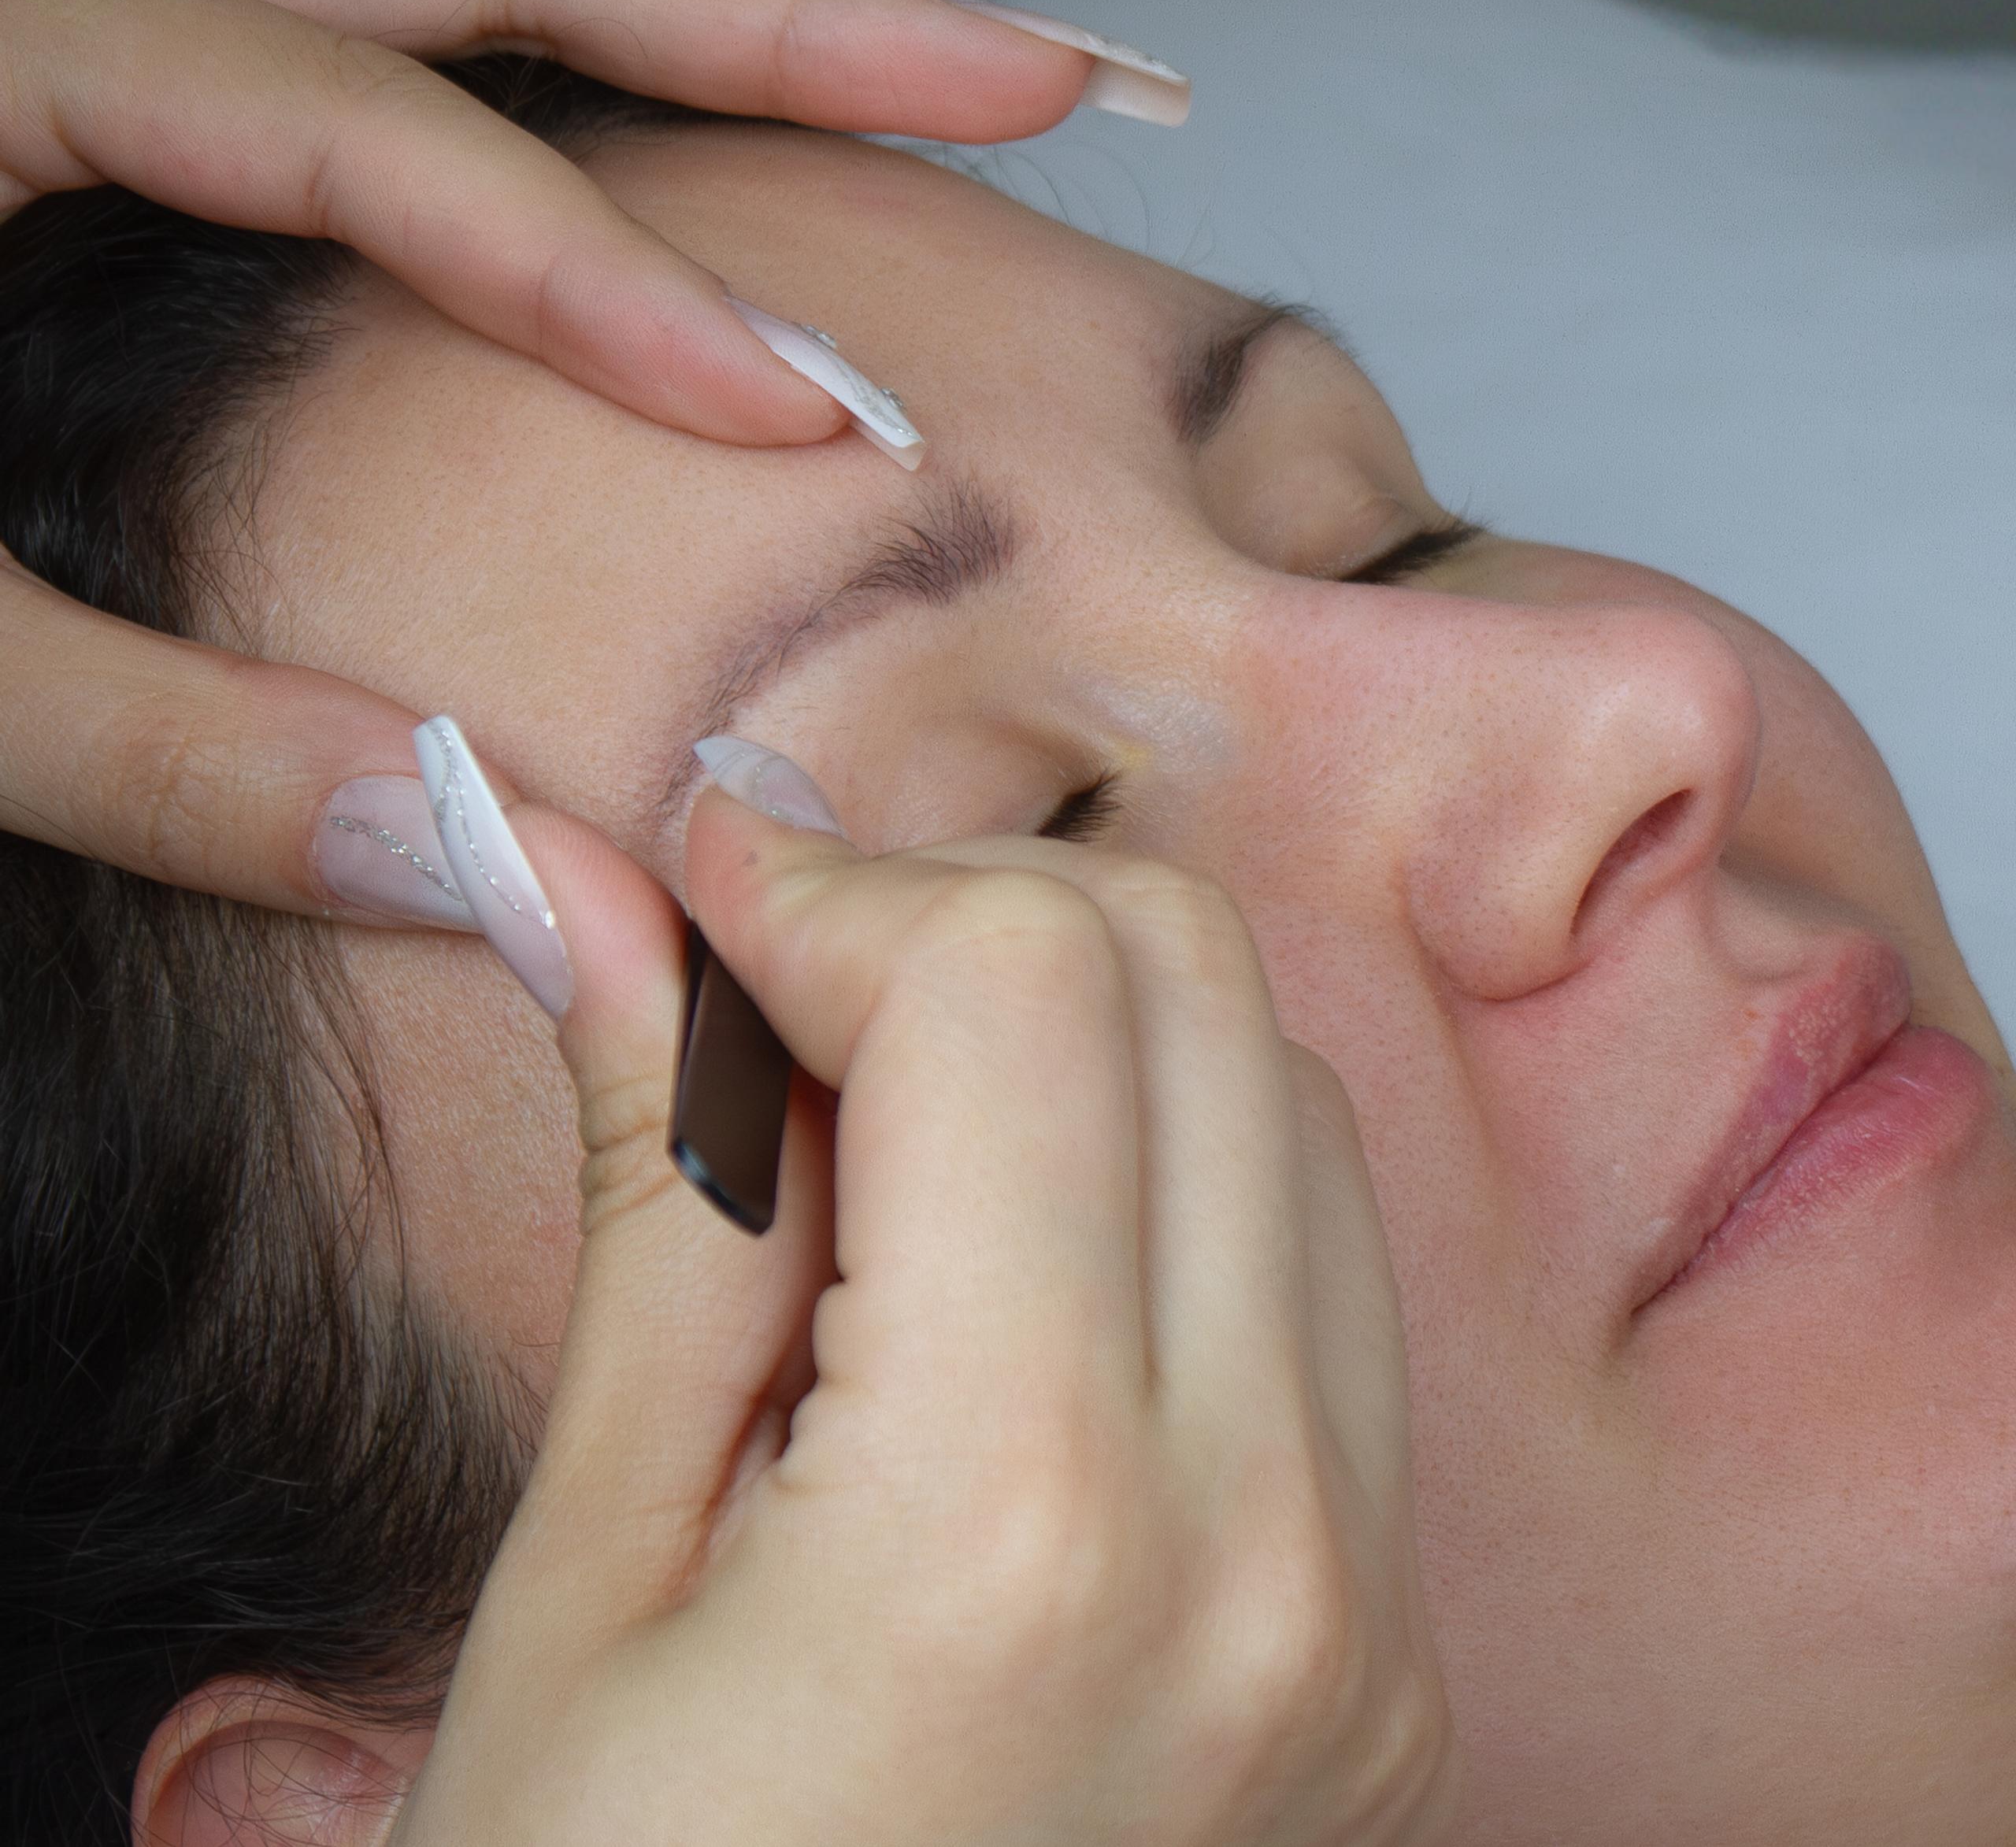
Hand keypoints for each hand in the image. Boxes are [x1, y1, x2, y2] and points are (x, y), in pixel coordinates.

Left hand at [0, 0, 1134, 911]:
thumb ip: (145, 744)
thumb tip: (471, 854)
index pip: (384, 137)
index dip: (617, 284)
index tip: (818, 420)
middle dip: (795, 7)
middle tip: (1038, 85)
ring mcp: (129, 11)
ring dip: (739, 8)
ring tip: (967, 77)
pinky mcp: (149, 85)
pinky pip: (425, 41)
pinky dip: (615, 91)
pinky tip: (744, 167)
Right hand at [387, 732, 1463, 1846]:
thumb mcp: (585, 1571)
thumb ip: (659, 1181)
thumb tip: (596, 890)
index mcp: (1031, 1524)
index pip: (1010, 983)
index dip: (817, 876)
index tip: (684, 872)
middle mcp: (1275, 1539)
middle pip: (1183, 984)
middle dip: (955, 912)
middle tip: (774, 983)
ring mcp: (1373, 1596)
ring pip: (1277, 1090)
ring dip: (1076, 1022)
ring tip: (882, 1116)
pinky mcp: (1393, 1634)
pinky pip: (1322, 1266)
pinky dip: (1168, 1164)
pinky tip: (1009, 1244)